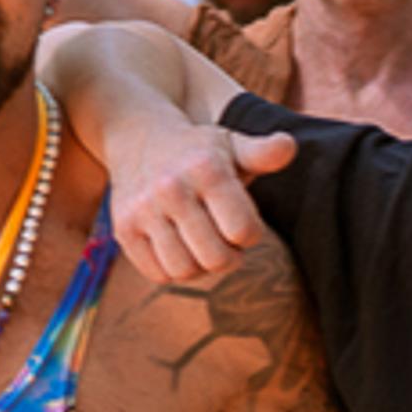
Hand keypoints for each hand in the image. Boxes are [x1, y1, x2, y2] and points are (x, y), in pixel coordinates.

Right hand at [104, 113, 292, 288]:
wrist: (139, 138)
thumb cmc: (199, 150)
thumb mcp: (232, 145)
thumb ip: (263, 153)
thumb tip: (288, 147)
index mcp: (206, 169)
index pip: (242, 231)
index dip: (250, 235)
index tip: (244, 225)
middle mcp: (171, 189)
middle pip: (216, 258)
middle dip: (230, 257)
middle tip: (227, 241)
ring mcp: (143, 210)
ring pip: (185, 270)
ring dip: (202, 267)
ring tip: (204, 246)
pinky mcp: (124, 229)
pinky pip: (157, 274)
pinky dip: (174, 270)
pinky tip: (180, 248)